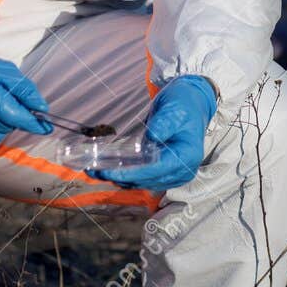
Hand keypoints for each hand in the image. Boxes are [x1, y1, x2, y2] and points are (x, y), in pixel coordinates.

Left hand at [92, 75, 216, 189]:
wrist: (192, 104)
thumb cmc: (184, 104)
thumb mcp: (174, 108)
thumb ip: (164, 123)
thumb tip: (152, 137)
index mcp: (187, 156)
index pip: (157, 170)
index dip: (132, 173)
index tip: (111, 172)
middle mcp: (182, 170)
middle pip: (147, 180)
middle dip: (120, 177)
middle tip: (94, 171)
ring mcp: (173, 173)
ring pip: (143, 182)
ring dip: (120, 179)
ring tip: (95, 171)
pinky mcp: (164, 171)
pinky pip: (144, 178)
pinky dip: (127, 175)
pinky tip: (109, 169)